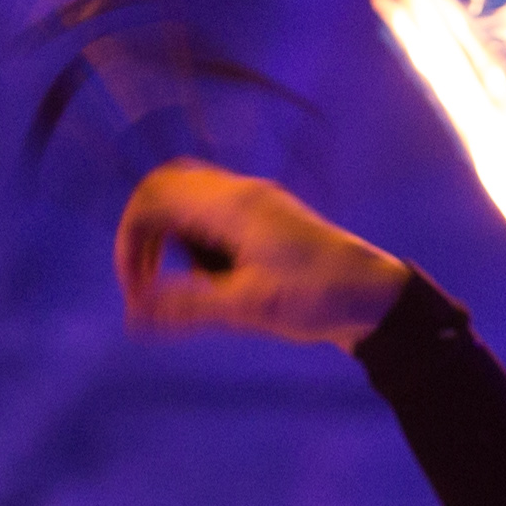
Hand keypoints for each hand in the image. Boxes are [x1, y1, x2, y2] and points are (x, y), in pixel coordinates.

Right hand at [114, 160, 410, 346]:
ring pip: (187, 201)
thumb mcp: (249, 307)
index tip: (135, 286)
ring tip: (171, 287)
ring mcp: (254, 204)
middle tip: (144, 284)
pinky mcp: (263, 222)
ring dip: (167, 239)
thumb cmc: (318, 297)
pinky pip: (210, 216)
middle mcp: (239, 194)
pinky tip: (204, 280)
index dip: (131, 237)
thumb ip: (188, 307)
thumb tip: (136, 316)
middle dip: (143, 234)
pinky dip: (192, 242)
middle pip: (166, 190)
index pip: (155, 195)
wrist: (374, 297)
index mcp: (232, 205)